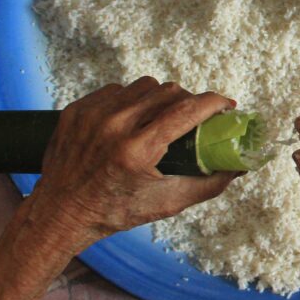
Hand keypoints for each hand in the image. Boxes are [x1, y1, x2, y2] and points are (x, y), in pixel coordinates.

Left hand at [27, 78, 237, 250]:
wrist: (59, 214)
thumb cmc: (116, 212)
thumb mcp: (167, 203)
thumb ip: (209, 184)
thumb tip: (241, 166)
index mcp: (137, 151)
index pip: (186, 110)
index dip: (214, 103)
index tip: (227, 106)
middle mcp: (114, 127)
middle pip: (169, 91)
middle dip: (189, 100)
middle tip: (195, 116)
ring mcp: (92, 115)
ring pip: (144, 85)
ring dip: (160, 97)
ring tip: (162, 116)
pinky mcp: (76, 109)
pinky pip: (117, 90)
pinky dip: (131, 100)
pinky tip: (132, 118)